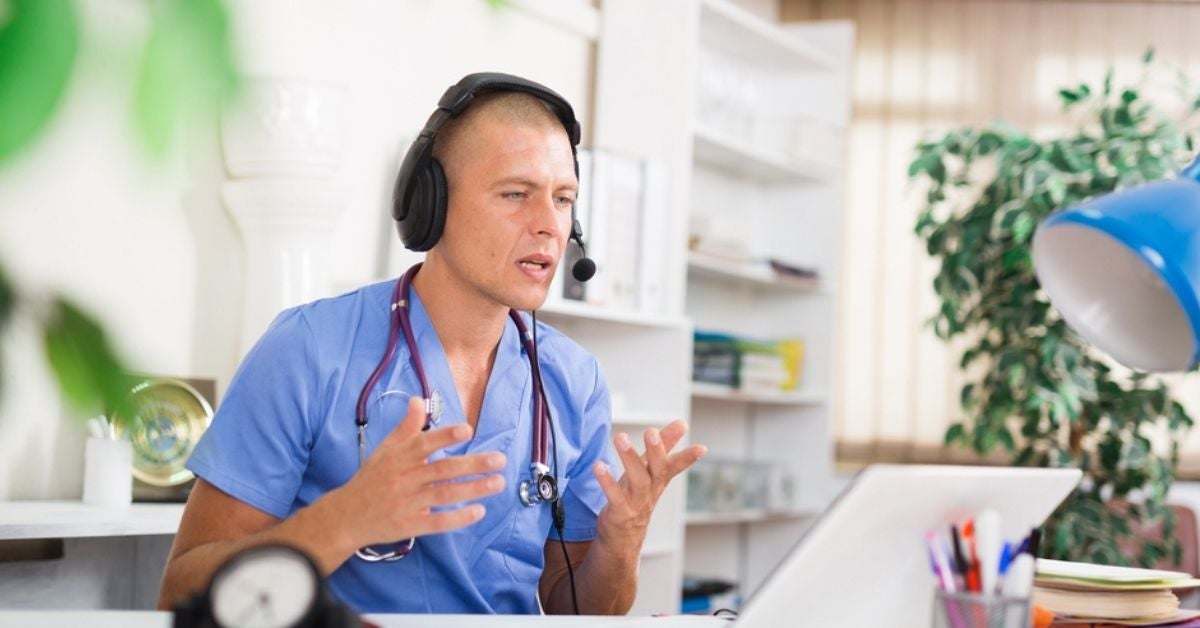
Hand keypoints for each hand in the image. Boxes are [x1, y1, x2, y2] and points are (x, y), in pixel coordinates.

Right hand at [333, 397, 506, 547]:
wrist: (346, 516)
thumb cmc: (371, 479)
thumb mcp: (385, 450)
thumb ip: (405, 427)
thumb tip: (417, 399)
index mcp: (399, 457)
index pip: (424, 443)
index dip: (445, 436)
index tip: (467, 430)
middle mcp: (404, 478)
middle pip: (442, 470)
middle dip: (473, 465)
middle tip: (500, 460)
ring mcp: (407, 503)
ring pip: (444, 494)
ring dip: (474, 489)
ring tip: (498, 482)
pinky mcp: (409, 525)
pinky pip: (437, 522)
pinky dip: (458, 518)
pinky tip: (479, 511)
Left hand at [593, 420, 706, 551]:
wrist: (623, 539)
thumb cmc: (637, 497)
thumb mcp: (650, 470)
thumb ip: (664, 446)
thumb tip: (682, 423)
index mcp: (659, 479)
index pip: (676, 466)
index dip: (689, 457)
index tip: (702, 448)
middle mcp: (651, 491)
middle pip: (658, 470)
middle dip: (657, 450)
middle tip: (651, 431)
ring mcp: (637, 503)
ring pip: (638, 480)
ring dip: (630, 458)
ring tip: (621, 437)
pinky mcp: (620, 512)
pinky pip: (615, 496)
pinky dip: (607, 481)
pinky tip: (599, 466)